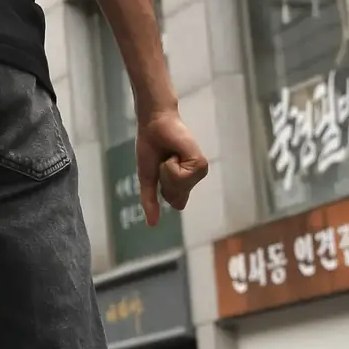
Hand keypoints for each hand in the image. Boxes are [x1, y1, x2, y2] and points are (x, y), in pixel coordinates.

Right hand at [137, 109, 207, 224]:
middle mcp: (195, 179)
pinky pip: (180, 176)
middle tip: (165, 160)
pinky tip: (175, 151)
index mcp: (185, 184)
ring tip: (170, 154)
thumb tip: (152, 224)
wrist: (153, 124)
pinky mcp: (200, 163)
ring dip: (167, 170)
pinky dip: (171, 164)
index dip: (163, 190)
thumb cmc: (150, 147)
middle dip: (164, 180)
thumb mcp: (148, 177)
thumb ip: (150, 199)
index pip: (176, 203)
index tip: (160, 168)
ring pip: (179, 187)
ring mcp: (199, 171)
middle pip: (177, 198)